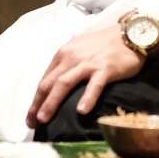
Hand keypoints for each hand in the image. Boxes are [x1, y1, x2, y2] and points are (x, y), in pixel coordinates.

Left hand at [25, 25, 146, 126]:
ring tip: (44, 119)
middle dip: (38, 104)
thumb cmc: (103, 45)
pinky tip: (81, 111)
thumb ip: (66, 64)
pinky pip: (94, 85)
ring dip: (52, 102)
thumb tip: (55, 84)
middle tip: (32, 123)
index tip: (30, 116)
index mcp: (63, 54)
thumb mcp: (78, 50)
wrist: (128, 34)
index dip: (36, 99)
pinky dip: (87, 97)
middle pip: (49, 83)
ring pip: (64, 84)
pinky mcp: (105, 69)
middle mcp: (71, 58)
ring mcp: (87, 63)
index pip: (45, 80)